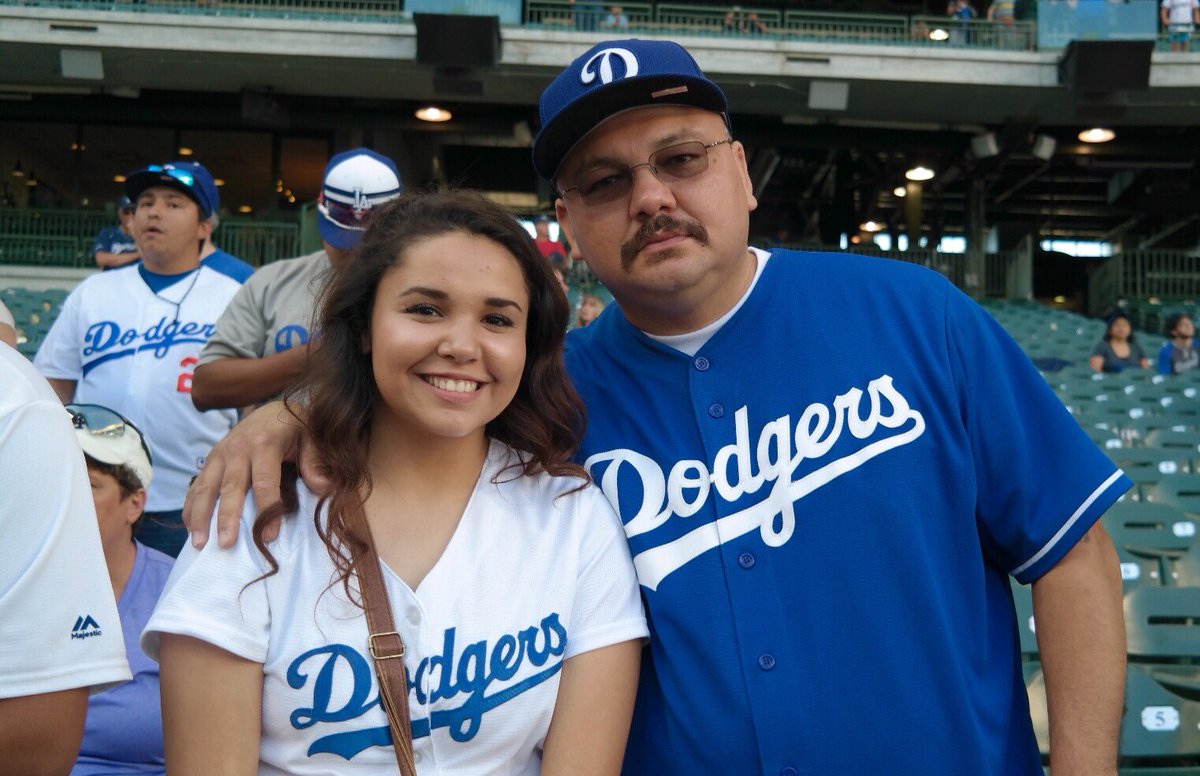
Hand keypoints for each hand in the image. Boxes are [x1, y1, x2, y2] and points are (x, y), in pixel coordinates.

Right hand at [183, 401, 327, 548]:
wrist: (272, 409)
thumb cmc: (295, 427)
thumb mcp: (311, 438)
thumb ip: (315, 463)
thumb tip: (323, 488)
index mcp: (264, 443)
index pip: (264, 481)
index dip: (267, 510)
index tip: (269, 536)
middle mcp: (237, 448)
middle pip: (230, 487)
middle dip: (226, 518)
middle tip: (226, 544)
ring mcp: (220, 453)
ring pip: (206, 487)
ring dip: (200, 516)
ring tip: (200, 543)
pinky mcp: (211, 459)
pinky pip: (196, 485)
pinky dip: (191, 507)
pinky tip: (190, 528)